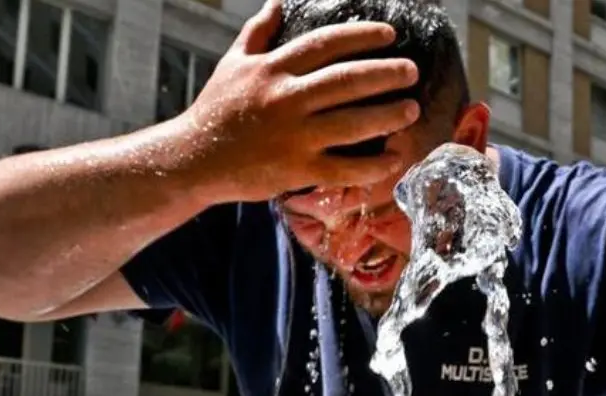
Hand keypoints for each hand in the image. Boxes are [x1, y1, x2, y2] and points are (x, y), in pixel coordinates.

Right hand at [173, 0, 420, 204]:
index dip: (361, 36)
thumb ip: (259, 33)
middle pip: (346, 81)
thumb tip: (277, 2)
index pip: (325, 44)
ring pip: (352, 123)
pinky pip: (344, 168)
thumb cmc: (216, 109)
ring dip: (388, 116)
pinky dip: (373, 166)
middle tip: (411, 71)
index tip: (390, 35)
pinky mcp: (296, 170)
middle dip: (386, 73)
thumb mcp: (233, 63)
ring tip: (412, 109)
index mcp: (272, 69)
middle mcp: (285, 99)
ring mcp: (293, 136)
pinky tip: (395, 158)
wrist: (192, 158)